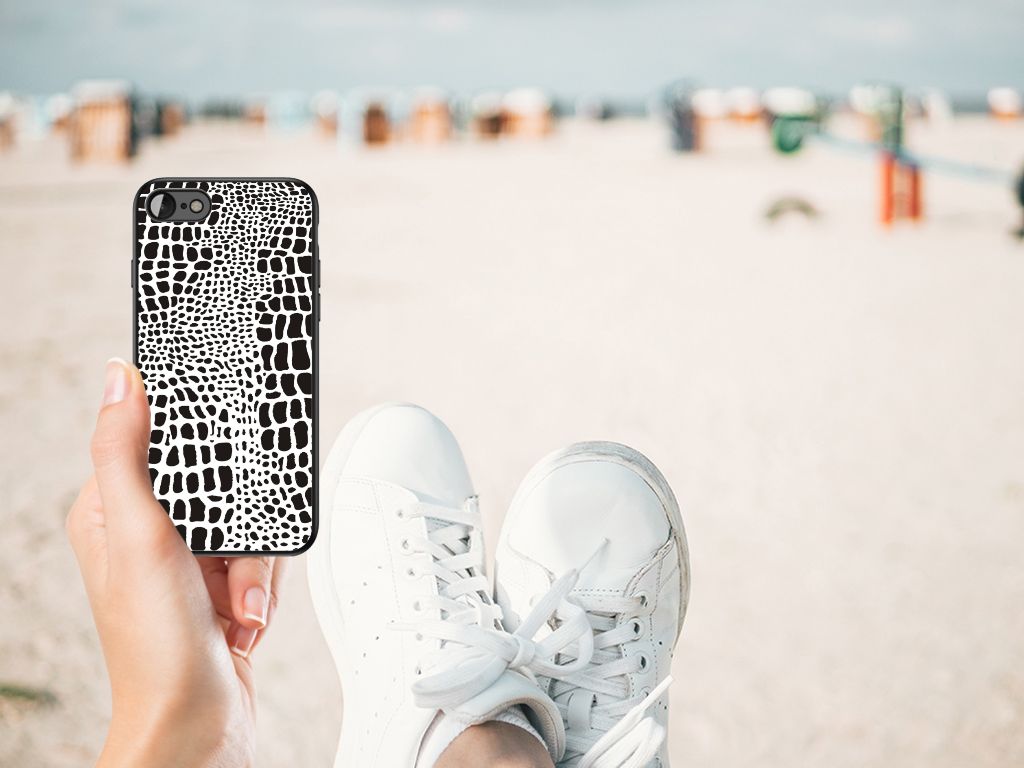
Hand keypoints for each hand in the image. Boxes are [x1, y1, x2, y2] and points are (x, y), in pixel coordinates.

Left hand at [66, 359, 285, 766]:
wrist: (197, 725)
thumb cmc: (156, 647)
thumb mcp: (139, 535)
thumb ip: (125, 453)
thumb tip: (119, 378)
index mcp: (111, 511)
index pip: (158, 443)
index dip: (197, 445)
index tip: (221, 454)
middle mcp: (148, 533)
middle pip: (220, 484)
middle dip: (239, 530)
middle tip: (226, 568)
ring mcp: (187, 562)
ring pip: (249, 522)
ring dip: (254, 568)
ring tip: (236, 606)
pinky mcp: (221, 585)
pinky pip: (262, 557)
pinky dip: (262, 587)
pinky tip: (244, 618)